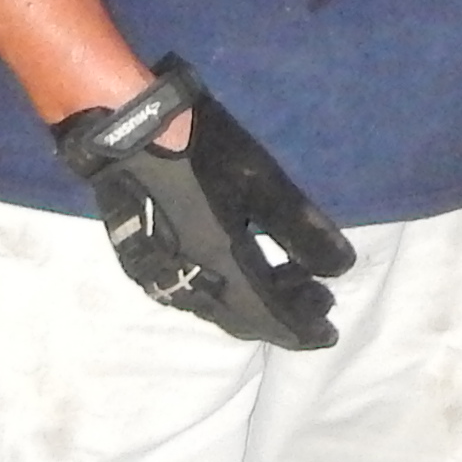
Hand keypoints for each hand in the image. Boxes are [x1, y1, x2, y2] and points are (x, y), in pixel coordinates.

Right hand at [54, 59, 355, 348]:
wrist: (120, 129)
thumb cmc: (196, 147)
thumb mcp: (260, 179)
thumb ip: (301, 228)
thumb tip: (340, 269)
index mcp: (221, 266)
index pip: (270, 314)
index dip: (302, 326)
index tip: (328, 332)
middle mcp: (188, 282)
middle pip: (241, 316)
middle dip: (282, 315)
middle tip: (316, 301)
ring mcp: (156, 273)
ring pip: (212, 307)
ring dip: (251, 302)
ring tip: (281, 281)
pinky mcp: (137, 258)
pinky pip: (186, 294)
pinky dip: (219, 293)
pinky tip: (228, 273)